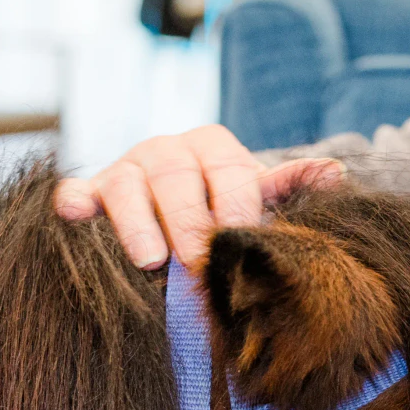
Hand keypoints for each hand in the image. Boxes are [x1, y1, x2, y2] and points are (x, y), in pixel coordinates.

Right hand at [51, 124, 342, 270]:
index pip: (226, 168)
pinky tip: (74, 215)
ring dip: (138, 222)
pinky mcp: (90, 193)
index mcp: (212, 147)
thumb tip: (336, 173)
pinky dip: (73, 202)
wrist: (173, 213)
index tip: (240, 237)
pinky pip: (75, 193)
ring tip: (150, 261)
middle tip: (198, 261)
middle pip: (175, 175)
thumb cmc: (222, 209)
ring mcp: (125, 169)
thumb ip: (287, 188)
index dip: (233, 203)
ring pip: (127, 185)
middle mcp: (167, 150)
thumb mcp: (255, 197)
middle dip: (188, 220)